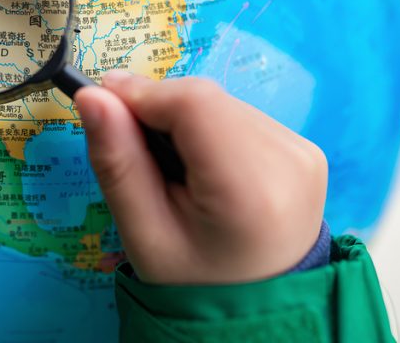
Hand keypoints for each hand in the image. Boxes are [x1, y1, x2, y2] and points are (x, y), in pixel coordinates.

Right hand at [74, 72, 327, 284]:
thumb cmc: (193, 279)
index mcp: (250, 188)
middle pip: (207, 99)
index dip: (143, 94)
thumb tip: (92, 96)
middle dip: (161, 110)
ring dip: (186, 121)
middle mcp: (289, 159)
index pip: (193, 103)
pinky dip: (212, 130)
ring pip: (223, 103)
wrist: (258, 306)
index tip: (106, 108)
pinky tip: (205, 168)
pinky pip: (243, 117)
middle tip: (135, 149)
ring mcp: (304, 152)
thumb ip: (117, 162)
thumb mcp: (143, 234)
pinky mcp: (307, 150)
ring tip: (173, 170)